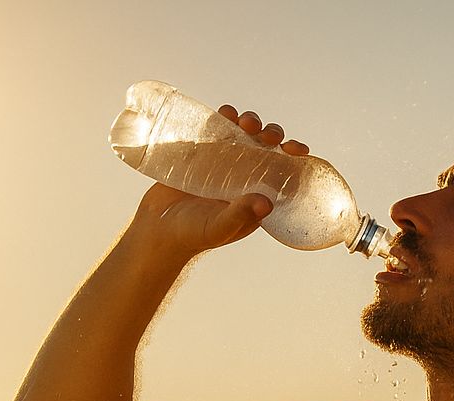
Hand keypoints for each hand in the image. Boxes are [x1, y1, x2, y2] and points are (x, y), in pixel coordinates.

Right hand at [134, 106, 310, 258]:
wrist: (156, 229)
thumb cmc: (191, 235)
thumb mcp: (218, 228)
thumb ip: (239, 216)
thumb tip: (266, 203)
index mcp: (256, 197)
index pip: (283, 174)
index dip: (293, 159)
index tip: (296, 148)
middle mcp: (244, 178)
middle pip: (267, 148)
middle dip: (271, 135)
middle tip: (264, 133)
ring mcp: (224, 163)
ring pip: (245, 135)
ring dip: (250, 123)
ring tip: (244, 121)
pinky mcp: (203, 153)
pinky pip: (219, 129)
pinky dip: (225, 118)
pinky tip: (225, 112)